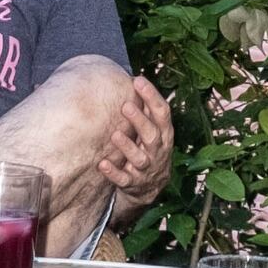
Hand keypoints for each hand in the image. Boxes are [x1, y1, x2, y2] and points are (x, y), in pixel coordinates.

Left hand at [95, 74, 176, 205]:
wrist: (150, 188)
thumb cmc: (149, 150)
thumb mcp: (154, 130)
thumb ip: (147, 110)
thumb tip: (137, 79)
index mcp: (164, 135)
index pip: (162, 113)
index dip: (152, 96)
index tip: (138, 80)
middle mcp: (158, 152)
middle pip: (152, 135)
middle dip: (140, 121)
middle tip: (126, 106)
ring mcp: (146, 169)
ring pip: (139, 158)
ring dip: (127, 147)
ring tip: (115, 134)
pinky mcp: (133, 184)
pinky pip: (123, 179)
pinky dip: (113, 173)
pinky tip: (102, 164)